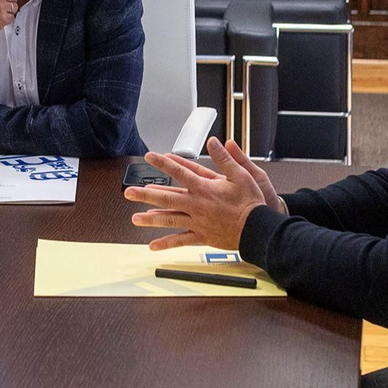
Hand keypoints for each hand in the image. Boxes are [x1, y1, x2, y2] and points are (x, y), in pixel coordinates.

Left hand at [123, 136, 271, 249]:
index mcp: (204, 188)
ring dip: (151, 220)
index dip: (163, 163)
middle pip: (166, 199)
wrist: (258, 229)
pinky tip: (153, 246)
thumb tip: (216, 142)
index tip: (149, 157)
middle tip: (129, 193)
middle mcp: (197, 205)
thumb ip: (226, 158)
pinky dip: (166, 244)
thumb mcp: (242, 174)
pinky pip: (180, 241)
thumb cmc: (251, 203)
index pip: (179, 172)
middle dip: (146, 195)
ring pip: (169, 220)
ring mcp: (197, 222)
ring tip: (134, 219)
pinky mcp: (202, 236)